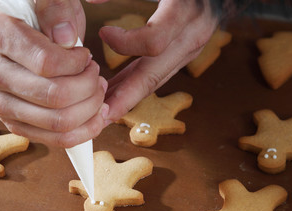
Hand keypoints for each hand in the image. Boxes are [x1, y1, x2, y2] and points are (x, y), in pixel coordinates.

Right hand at [0, 2, 108, 147]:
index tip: (86, 55)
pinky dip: (84, 130)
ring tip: (98, 93)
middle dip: (89, 88)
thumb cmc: (38, 19)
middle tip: (97, 75)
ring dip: (90, 110)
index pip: (47, 64)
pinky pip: (56, 139)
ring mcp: (0, 103)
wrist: (15, 41)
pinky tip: (96, 115)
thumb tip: (66, 39)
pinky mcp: (14, 124)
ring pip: (58, 122)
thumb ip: (57, 10)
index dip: (77, 64)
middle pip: (55, 97)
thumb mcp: (49, 2)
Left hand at [94, 0, 217, 121]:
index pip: (154, 41)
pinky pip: (157, 74)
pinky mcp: (184, 54)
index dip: (125, 43)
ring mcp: (190, 49)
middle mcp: (191, 36)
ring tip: (101, 112)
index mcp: (184, 13)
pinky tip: (114, 92)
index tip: (103, 32)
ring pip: (155, 79)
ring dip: (127, 96)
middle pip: (155, 76)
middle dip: (126, 98)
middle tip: (101, 116)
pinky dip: (135, 84)